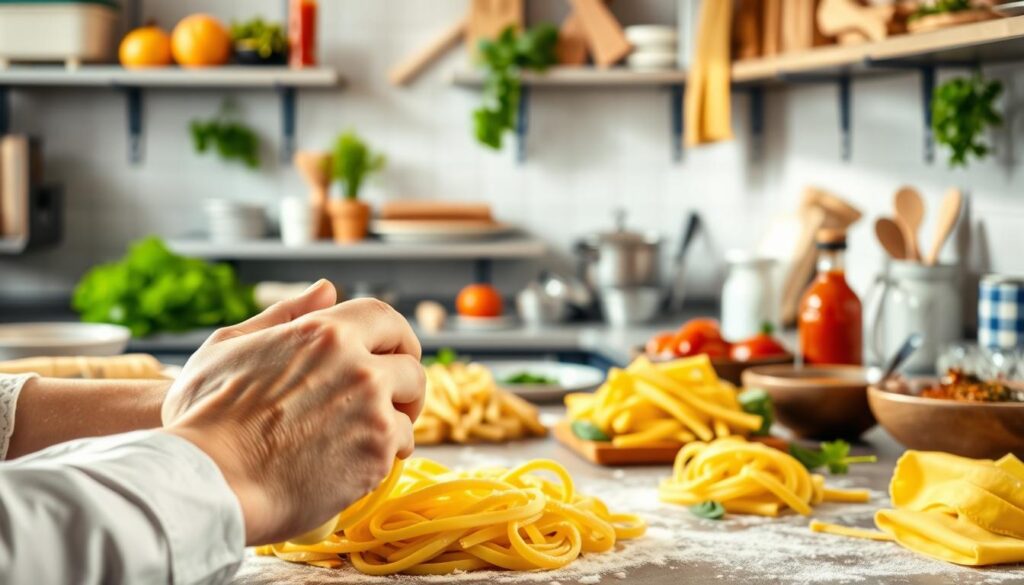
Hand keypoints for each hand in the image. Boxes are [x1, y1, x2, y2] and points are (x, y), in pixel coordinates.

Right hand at [162, 280, 424, 545]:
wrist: (206, 481)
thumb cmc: (204, 415)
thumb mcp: (232, 345)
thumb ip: (286, 314)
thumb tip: (326, 290)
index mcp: (326, 333)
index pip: (386, 318)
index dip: (396, 338)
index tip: (392, 356)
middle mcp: (359, 366)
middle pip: (411, 367)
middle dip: (403, 385)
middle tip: (388, 403)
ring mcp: (372, 411)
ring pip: (410, 412)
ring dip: (393, 424)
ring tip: (362, 439)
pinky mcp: (377, 454)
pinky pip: (401, 448)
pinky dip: (383, 457)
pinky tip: (353, 464)